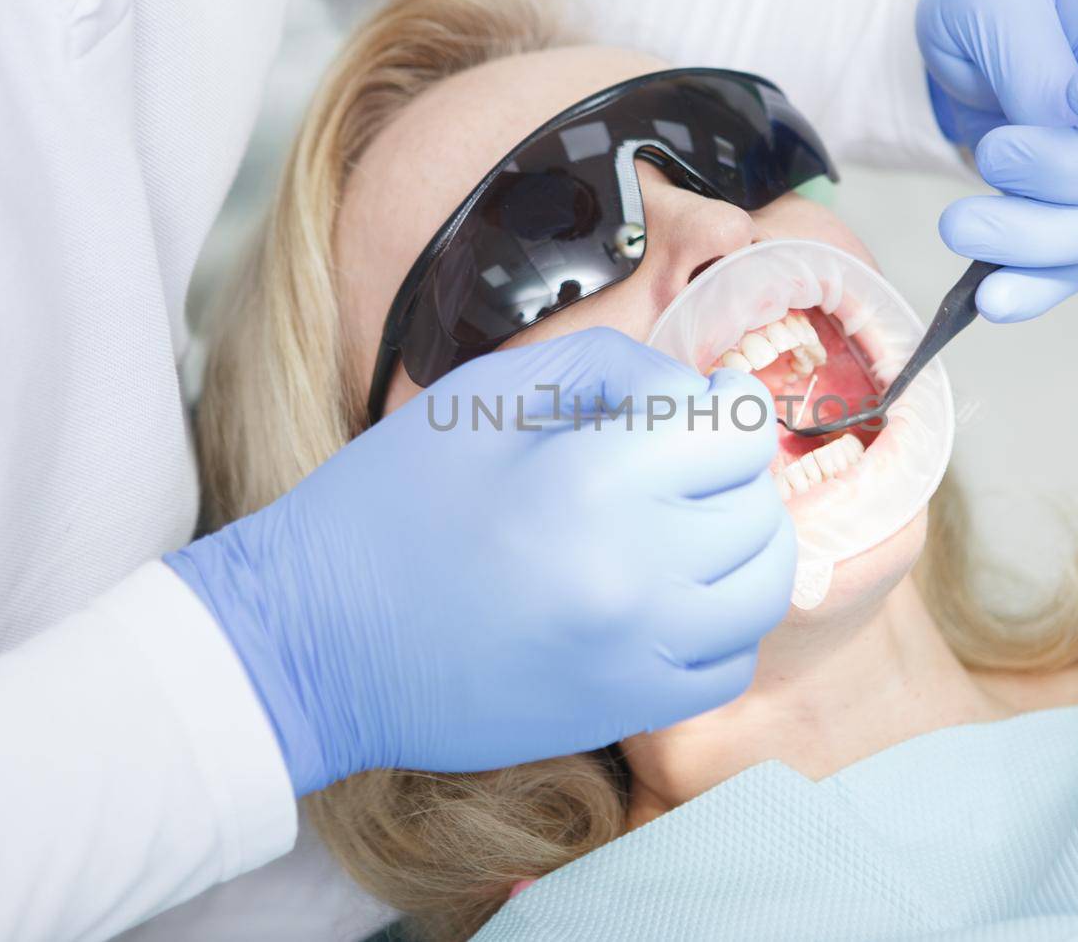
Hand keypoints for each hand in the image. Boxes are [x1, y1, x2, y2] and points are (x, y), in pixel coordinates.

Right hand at [166, 327, 793, 793]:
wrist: (312, 644)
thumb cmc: (389, 505)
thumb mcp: (484, 396)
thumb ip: (608, 367)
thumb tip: (698, 392)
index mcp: (597, 480)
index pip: (739, 431)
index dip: (725, 404)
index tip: (700, 404)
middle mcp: (636, 574)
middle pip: (759, 505)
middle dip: (733, 470)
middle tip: (684, 461)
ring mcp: (637, 655)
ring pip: (765, 588)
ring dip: (745, 543)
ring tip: (696, 523)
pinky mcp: (625, 711)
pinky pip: (731, 663)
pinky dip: (724, 621)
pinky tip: (675, 594)